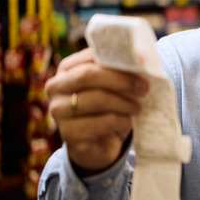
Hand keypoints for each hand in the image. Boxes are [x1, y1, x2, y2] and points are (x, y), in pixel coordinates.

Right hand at [45, 48, 148, 174]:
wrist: (101, 143)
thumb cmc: (109, 106)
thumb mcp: (116, 85)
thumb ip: (123, 69)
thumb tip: (140, 56)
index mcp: (67, 68)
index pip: (90, 56)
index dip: (117, 59)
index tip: (141, 65)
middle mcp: (56, 87)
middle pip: (87, 75)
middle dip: (121, 80)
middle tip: (144, 88)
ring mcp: (58, 111)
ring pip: (96, 100)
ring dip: (124, 103)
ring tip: (137, 107)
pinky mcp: (68, 133)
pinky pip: (102, 123)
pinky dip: (121, 121)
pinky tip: (127, 122)